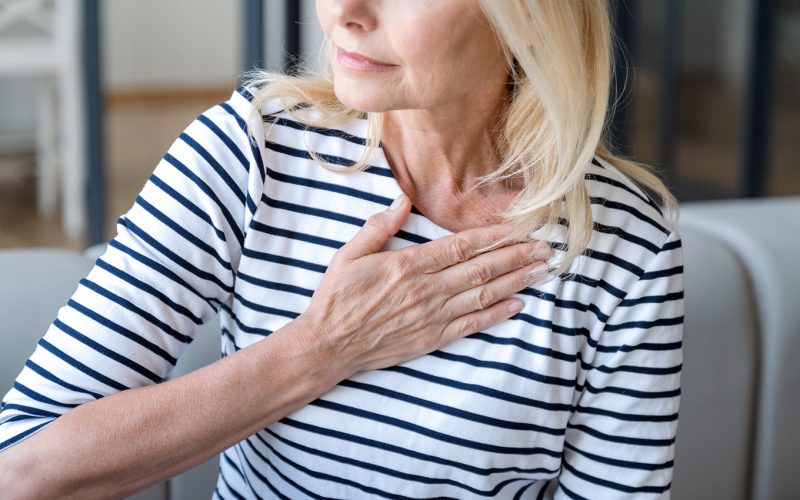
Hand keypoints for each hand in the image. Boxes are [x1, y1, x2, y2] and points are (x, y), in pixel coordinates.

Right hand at [298, 194, 550, 374]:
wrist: (328, 345)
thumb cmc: (337, 298)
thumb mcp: (349, 254)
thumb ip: (379, 226)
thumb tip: (402, 198)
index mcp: (407, 265)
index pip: (460, 246)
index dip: (493, 236)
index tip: (519, 227)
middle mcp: (426, 290)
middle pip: (480, 269)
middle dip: (516, 256)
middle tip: (546, 247)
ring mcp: (432, 316)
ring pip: (482, 295)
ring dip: (515, 281)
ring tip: (541, 270)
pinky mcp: (432, 338)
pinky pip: (471, 325)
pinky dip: (497, 314)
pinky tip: (518, 304)